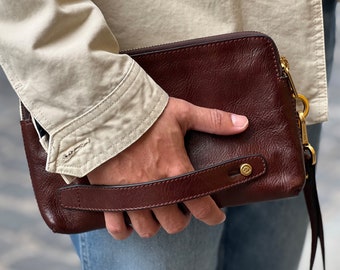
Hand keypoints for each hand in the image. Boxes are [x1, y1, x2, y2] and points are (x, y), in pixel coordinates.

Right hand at [87, 97, 247, 239]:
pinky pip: (117, 227)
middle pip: (175, 224)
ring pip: (148, 230)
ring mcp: (130, 196)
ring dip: (156, 224)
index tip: (217, 216)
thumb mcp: (182, 113)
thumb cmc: (144, 113)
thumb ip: (213, 120)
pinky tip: (130, 220)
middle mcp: (155, 189)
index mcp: (176, 170)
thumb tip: (244, 123)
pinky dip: (124, 229)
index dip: (213, 216)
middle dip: (182, 218)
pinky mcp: (108, 197)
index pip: (202, 206)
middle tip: (180, 205)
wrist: (103, 111)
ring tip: (156, 211)